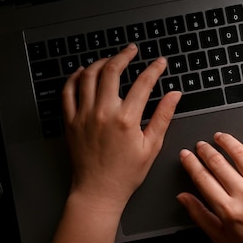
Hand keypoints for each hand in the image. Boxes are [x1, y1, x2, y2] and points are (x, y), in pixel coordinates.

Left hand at [62, 44, 180, 215]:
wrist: (98, 191)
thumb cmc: (126, 173)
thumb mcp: (151, 146)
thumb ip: (163, 116)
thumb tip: (175, 95)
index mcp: (126, 120)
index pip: (143, 83)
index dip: (154, 69)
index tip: (160, 62)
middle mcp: (103, 113)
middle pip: (112, 71)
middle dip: (124, 55)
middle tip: (132, 50)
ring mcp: (84, 115)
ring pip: (88, 76)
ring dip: (101, 63)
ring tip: (111, 60)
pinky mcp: (70, 121)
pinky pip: (68, 91)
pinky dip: (75, 77)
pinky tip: (84, 72)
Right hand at [177, 122, 242, 242]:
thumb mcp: (221, 238)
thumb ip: (200, 215)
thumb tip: (183, 197)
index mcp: (228, 210)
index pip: (202, 178)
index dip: (191, 163)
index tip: (186, 155)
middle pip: (218, 163)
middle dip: (205, 150)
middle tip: (200, 146)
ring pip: (240, 153)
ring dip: (226, 141)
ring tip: (219, 137)